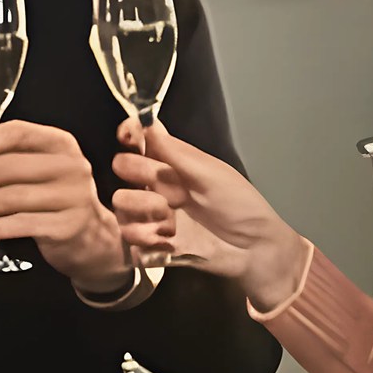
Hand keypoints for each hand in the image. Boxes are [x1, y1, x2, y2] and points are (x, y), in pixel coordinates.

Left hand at [0, 120, 131, 291]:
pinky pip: (21, 224)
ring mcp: (72, 197)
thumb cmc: (56, 199)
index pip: (18, 133)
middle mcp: (71, 167)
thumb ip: (7, 154)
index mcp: (61, 144)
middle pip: (10, 166)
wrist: (91, 237)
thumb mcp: (39, 168)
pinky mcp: (67, 226)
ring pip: (12, 197)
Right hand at [111, 117, 306, 306]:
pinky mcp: (152, 244)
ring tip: (168, 218)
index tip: (128, 135)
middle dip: (137, 171)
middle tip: (163, 185)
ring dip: (141, 207)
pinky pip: (129, 238)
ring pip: (120, 203)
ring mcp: (153, 215)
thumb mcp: (212, 174)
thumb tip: (149, 123)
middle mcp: (158, 185)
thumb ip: (177, 153)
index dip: (129, 133)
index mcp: (173, 163)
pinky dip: (144, 238)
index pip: (140, 139)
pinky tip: (167, 240)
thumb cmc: (240, 206)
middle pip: (122, 166)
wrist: (252, 249)